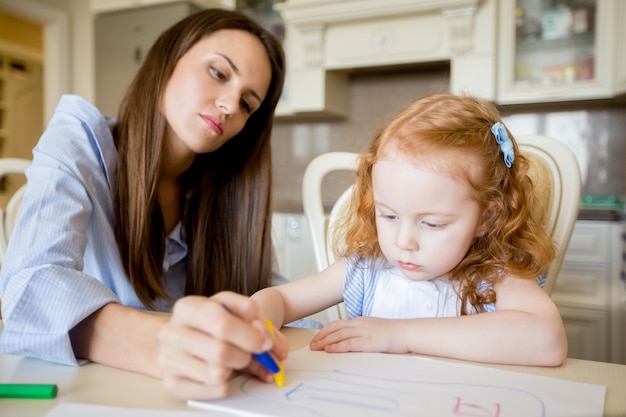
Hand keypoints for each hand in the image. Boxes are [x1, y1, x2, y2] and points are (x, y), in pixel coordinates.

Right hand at [158, 291, 280, 399]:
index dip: (251, 336)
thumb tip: (265, 339)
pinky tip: (220, 374)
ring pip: (217, 374)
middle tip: (248, 354)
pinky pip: (211, 390)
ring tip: (230, 361)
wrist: (177, 340)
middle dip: (244, 355)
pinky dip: (224, 384)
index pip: (223, 324)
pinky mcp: (171, 384)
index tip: (264, 343)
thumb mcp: (228, 307)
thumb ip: (250, 315)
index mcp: (187, 307)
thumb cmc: (209, 322)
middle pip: (221, 351)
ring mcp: (167, 360)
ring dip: (234, 369)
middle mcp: (171, 332)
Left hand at [309, 317, 408, 353]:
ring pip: (339, 335)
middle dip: (321, 337)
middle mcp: (359, 324)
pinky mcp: (369, 342)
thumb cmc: (393, 333)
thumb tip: (351, 340)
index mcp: (360, 321)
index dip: (325, 331)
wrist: (407, 332)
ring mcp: (364, 332)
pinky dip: (337, 346)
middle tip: (311, 345)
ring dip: (325, 342)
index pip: (337, 324)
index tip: (317, 338)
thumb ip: (362, 332)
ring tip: (316, 348)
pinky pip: (349, 343)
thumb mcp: (374, 329)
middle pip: (335, 329)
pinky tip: (330, 350)